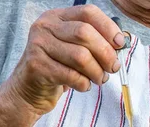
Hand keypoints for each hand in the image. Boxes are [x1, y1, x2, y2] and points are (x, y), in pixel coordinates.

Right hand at [4, 5, 123, 115]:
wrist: (28, 90)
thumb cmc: (57, 68)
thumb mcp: (73, 48)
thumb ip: (94, 41)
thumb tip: (121, 42)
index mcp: (57, 17)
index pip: (88, 12)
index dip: (108, 28)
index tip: (119, 44)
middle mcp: (45, 26)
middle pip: (85, 33)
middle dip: (105, 53)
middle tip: (112, 68)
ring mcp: (38, 45)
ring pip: (80, 56)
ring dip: (96, 72)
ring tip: (99, 79)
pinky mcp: (36, 66)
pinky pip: (71, 75)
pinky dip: (84, 83)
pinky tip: (83, 85)